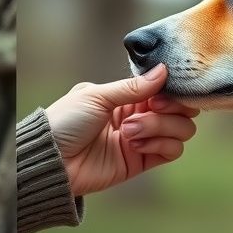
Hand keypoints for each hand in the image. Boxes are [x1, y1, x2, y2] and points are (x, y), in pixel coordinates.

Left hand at [46, 64, 198, 196]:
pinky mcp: (142, 161)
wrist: (52, 159)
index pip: (164, 88)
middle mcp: (138, 115)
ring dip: (159, 126)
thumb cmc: (66, 121)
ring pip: (181, 129)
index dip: (170, 89)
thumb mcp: (97, 96)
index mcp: (126, 96)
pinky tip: (135, 145)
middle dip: (171, 107)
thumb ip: (133, 87)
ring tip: (128, 130)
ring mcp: (142, 138)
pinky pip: (171, 151)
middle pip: (180, 109)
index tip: (159, 92)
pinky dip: (160, 144)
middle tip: (151, 107)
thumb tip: (163, 70)